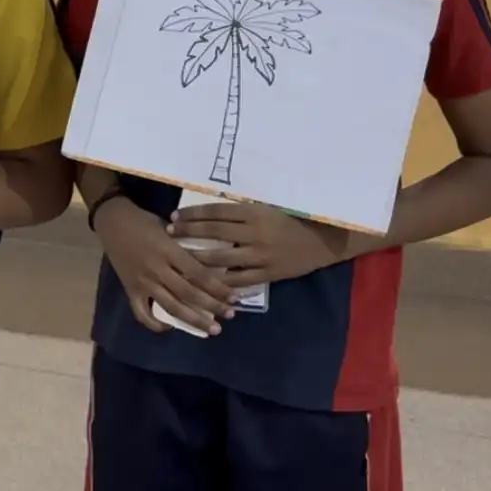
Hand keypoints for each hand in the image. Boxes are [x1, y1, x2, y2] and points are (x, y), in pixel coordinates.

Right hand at [95, 197, 235, 335]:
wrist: (112, 221)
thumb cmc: (144, 221)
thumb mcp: (170, 228)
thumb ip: (187, 246)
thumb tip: (212, 262)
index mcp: (168, 250)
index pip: (198, 274)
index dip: (218, 288)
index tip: (234, 297)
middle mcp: (157, 269)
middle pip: (189, 293)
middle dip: (212, 307)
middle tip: (230, 314)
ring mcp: (142, 281)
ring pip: (171, 306)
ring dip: (194, 320)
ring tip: (212, 329)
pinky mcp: (130, 289)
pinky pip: (142, 313)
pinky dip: (155, 323)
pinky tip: (169, 326)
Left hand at [172, 201, 351, 287]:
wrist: (320, 242)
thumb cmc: (290, 221)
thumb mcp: (266, 209)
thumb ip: (241, 211)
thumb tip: (208, 211)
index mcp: (254, 213)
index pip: (216, 211)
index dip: (193, 214)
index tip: (174, 217)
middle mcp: (255, 233)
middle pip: (213, 232)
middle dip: (188, 233)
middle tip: (169, 234)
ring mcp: (260, 255)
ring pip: (221, 258)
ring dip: (198, 257)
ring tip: (181, 257)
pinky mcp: (267, 274)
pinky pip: (238, 280)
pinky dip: (220, 281)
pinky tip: (204, 281)